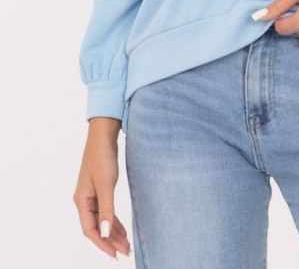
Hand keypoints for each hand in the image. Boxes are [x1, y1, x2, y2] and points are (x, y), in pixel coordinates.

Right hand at [73, 118, 131, 258]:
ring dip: (113, 233)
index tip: (115, 254)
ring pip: (102, 221)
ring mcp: (92, 196)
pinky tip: (121, 229)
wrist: (103, 136)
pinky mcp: (100, 190)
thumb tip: (105, 232)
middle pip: (96, 227)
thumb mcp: (106, 184)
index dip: (102, 244)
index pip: (90, 230)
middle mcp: (84, 200)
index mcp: (82, 201)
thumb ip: (106, 209)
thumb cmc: (102, 157)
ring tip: (126, 244)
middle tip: (126, 251)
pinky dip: (113, 221)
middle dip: (110, 241)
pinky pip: (105, 211)